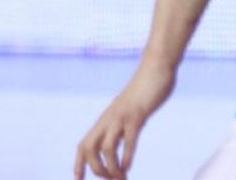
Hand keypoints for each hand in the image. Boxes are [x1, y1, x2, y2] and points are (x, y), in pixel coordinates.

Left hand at [74, 58, 175, 178]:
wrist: (156, 66)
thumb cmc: (145, 90)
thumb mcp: (130, 111)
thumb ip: (123, 125)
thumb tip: (123, 139)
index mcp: (106, 119)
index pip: (84, 145)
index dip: (79, 164)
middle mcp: (109, 119)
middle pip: (88, 148)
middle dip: (95, 170)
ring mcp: (122, 116)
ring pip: (106, 147)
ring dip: (111, 168)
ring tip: (121, 179)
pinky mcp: (137, 114)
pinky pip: (128, 139)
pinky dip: (126, 157)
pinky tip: (127, 168)